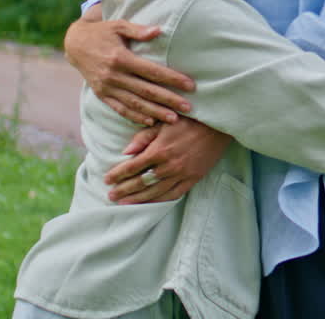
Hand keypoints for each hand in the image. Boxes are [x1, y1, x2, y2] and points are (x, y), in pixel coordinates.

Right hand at [63, 16, 194, 125]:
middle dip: (169, 100)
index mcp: (120, 58)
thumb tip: (159, 30)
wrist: (75, 44)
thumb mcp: (118, 25)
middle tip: (188, 108)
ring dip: (155, 112)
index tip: (190, 85)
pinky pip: (120, 109)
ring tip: (174, 119)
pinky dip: (135, 116)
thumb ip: (138, 30)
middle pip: (146, 90)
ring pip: (135, 103)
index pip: (152, 71)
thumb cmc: (102, 32)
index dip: (172, 79)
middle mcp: (113, 75)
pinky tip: (150, 121)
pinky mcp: (101, 95)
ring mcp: (106, 87)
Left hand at [104, 118, 232, 203]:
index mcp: (159, 150)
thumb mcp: (164, 122)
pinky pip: (173, 194)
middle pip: (140, 182)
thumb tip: (126, 151)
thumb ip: (144, 137)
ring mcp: (181, 174)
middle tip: (110, 195)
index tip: (106, 179)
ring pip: (155, 192)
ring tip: (123, 203)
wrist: (218, 126)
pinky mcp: (193, 179)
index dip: (117, 174)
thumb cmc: (189, 119)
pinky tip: (149, 202)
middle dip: (123, 190)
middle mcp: (169, 166)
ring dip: (137, 199)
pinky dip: (159, 200)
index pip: (132, 167)